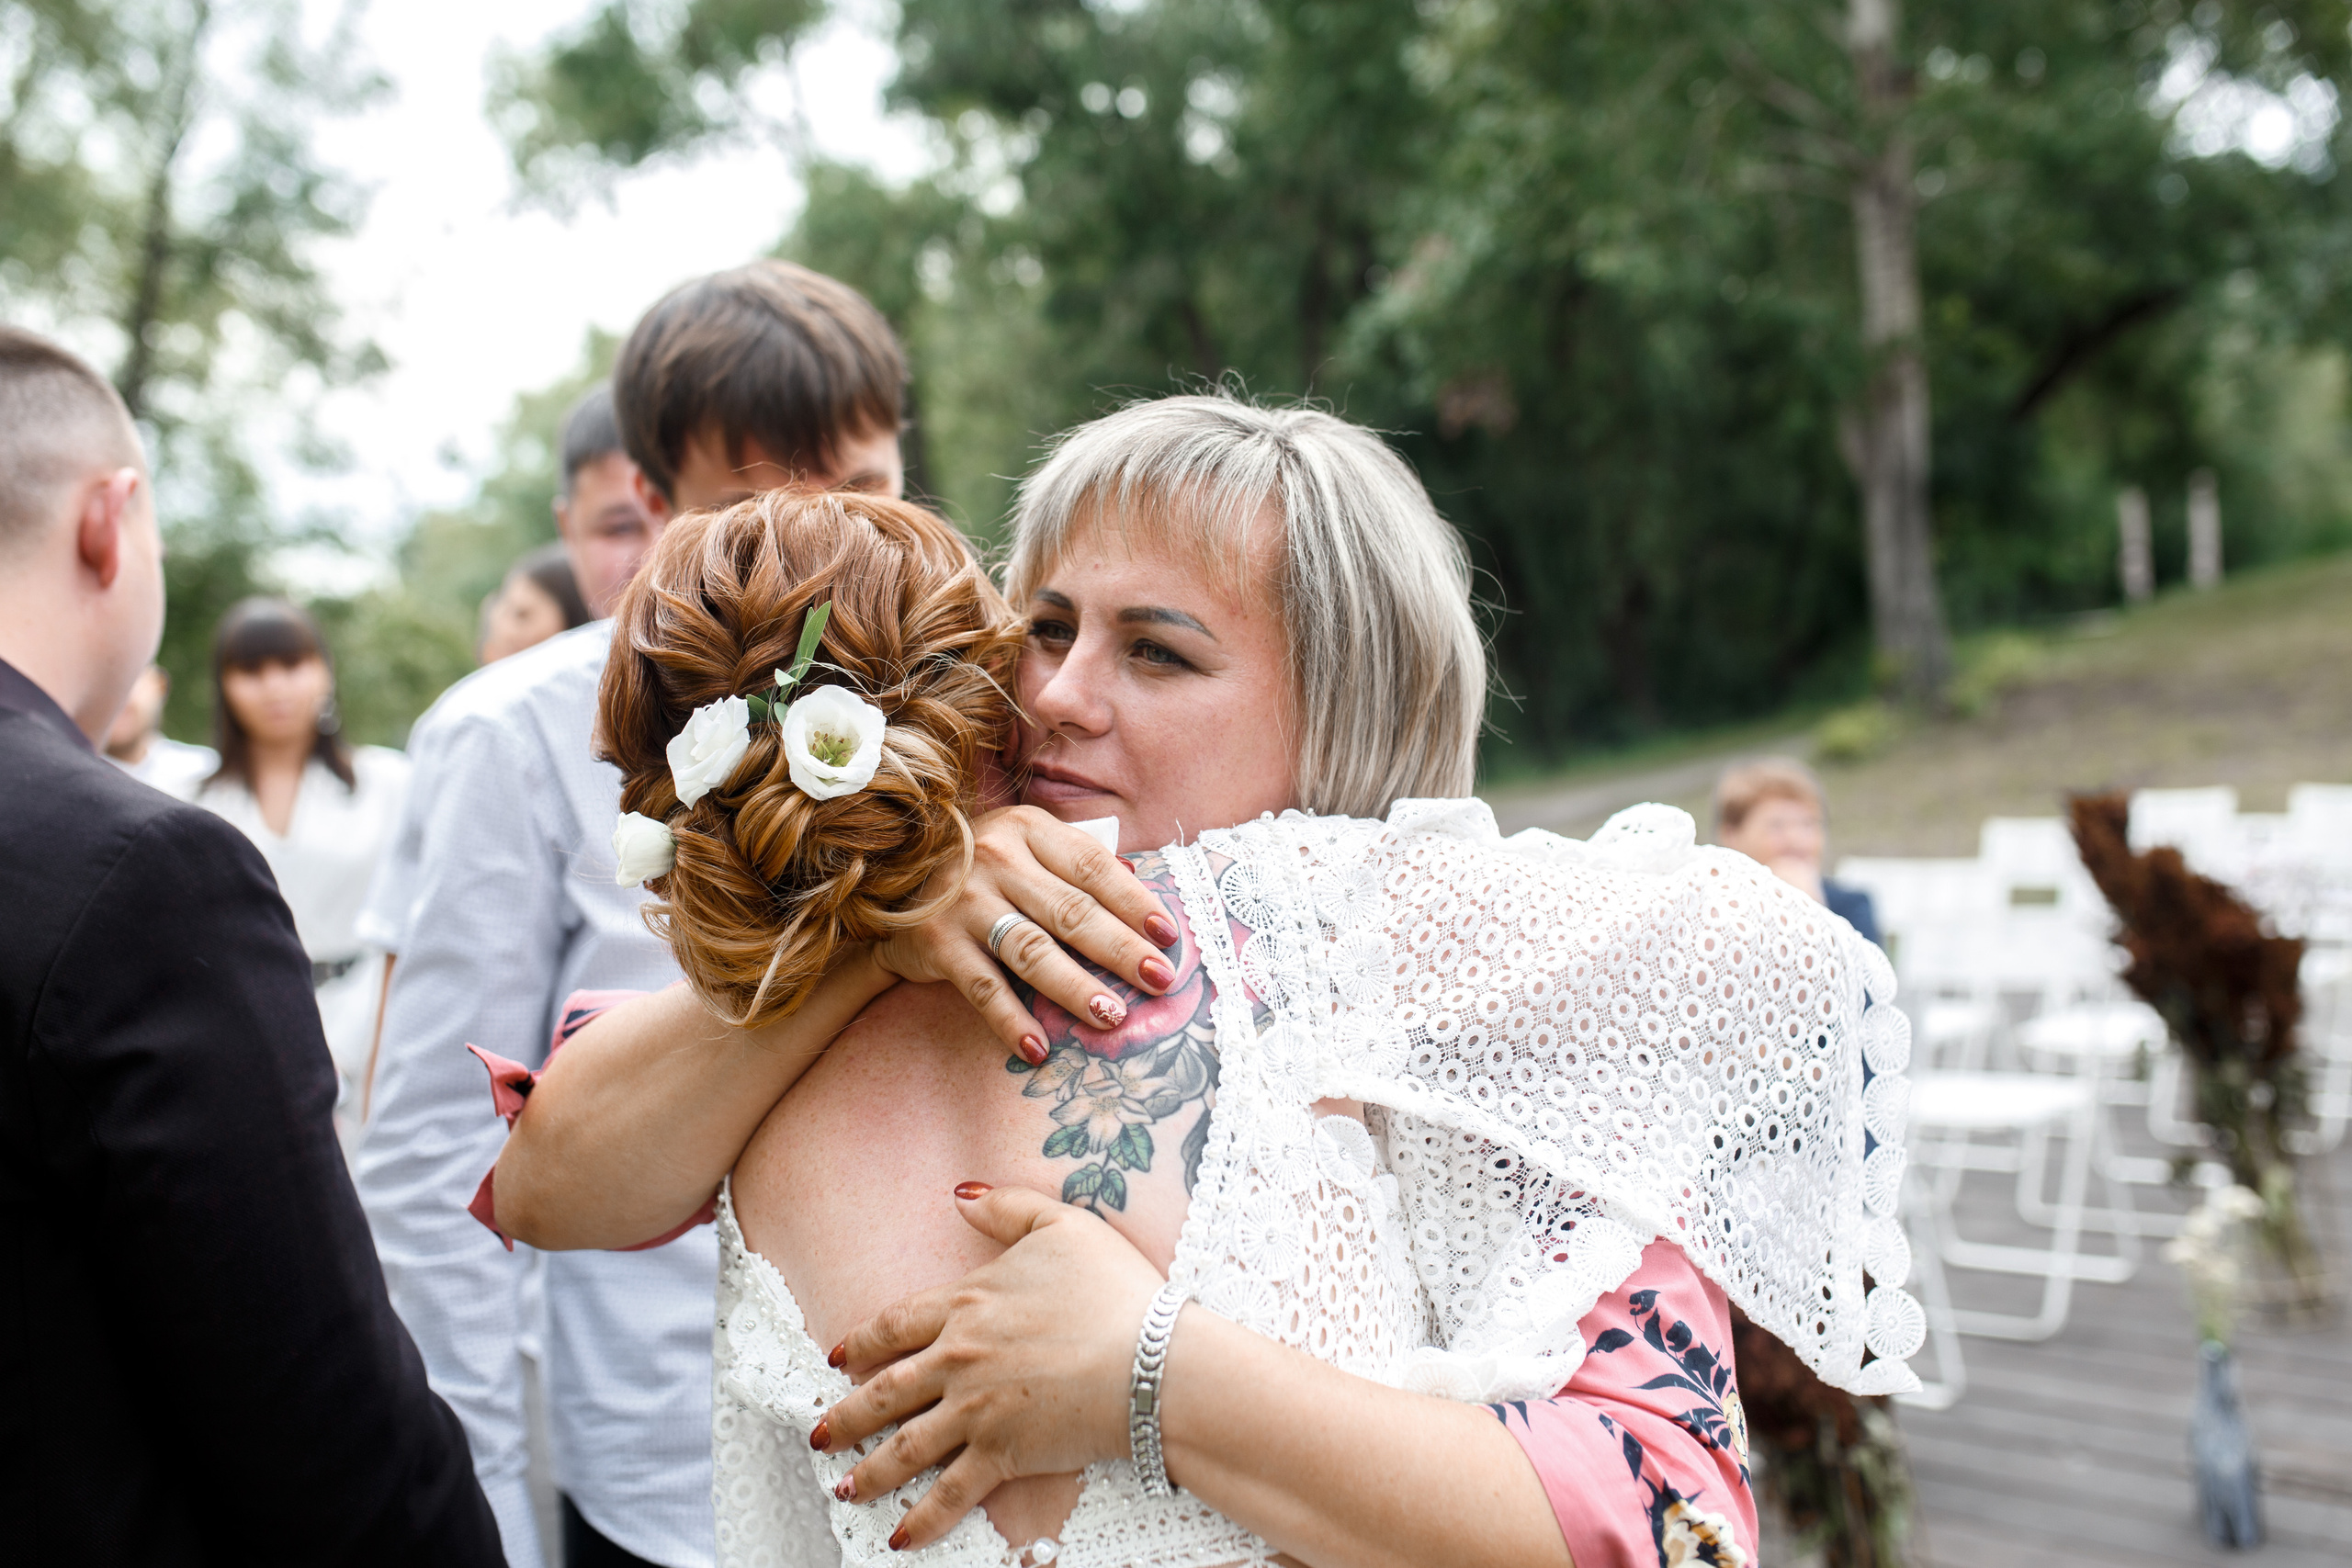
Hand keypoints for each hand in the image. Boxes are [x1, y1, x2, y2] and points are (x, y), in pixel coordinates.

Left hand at [816, 1184, 1161, 1549]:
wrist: (1149, 1359)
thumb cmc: (1114, 1290)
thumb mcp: (1062, 1225)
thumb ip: (1007, 1206)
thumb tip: (959, 1193)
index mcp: (967, 1303)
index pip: (897, 1324)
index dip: (864, 1342)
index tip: (839, 1358)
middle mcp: (958, 1358)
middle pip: (886, 1390)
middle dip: (847, 1415)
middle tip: (822, 1434)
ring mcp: (975, 1410)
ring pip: (904, 1446)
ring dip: (870, 1471)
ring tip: (844, 1487)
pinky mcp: (1001, 1454)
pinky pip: (950, 1493)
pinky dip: (922, 1519)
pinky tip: (900, 1536)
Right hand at [872, 805, 1180, 1061]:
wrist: (890, 882)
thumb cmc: (982, 867)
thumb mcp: (1028, 846)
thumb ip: (1079, 863)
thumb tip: (1145, 889)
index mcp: (1030, 830)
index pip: (1094, 868)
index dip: (1134, 903)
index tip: (1169, 936)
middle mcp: (998, 859)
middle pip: (1071, 911)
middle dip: (1120, 950)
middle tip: (1159, 981)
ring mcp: (965, 901)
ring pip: (1033, 951)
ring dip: (1076, 988)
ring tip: (1112, 1017)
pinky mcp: (937, 942)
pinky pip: (982, 987)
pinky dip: (1010, 1020)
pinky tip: (1038, 1048)